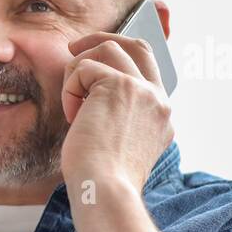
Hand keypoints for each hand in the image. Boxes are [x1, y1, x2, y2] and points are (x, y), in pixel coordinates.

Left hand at [59, 33, 172, 191]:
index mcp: (161, 115)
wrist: (104, 190)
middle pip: (137, 45)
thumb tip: (91, 95)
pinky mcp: (120, 85)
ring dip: (79, 70)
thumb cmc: (102, 178)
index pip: (149, 69)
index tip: (98, 62)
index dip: (123, 57)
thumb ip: (118, 117)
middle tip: (75, 50)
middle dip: (103, 40)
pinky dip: (70, 89)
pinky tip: (72, 116)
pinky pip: (84, 68)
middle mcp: (158, 99)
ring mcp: (143, 90)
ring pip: (108, 49)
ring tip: (72, 102)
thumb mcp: (119, 144)